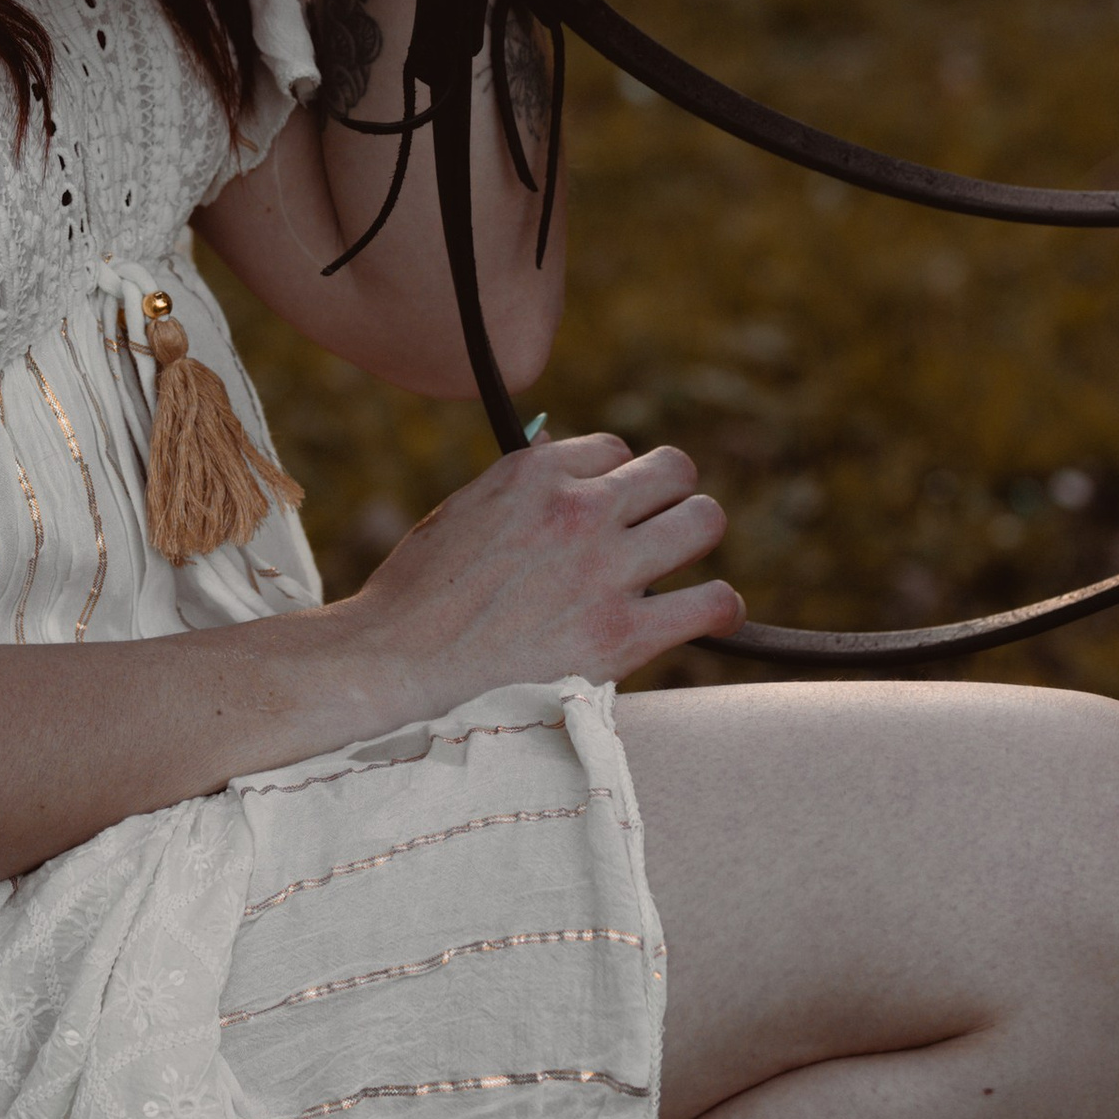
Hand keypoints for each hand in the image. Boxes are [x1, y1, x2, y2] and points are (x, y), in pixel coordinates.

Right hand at [334, 432, 741, 715]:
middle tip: (658, 525)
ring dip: (697, 536)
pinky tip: (710, 614)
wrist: (399, 670)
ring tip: (685, 561)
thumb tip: (561, 459)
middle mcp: (577, 509)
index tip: (606, 506)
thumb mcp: (464, 512)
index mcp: (533, 473)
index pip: (612, 449)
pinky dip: (719, 606)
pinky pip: (711, 601)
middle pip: (672, 470)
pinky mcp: (623, 633)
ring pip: (702, 520)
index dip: (612, 479)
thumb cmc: (418, 599)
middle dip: (668, 494)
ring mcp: (604, 569)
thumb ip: (520, 488)